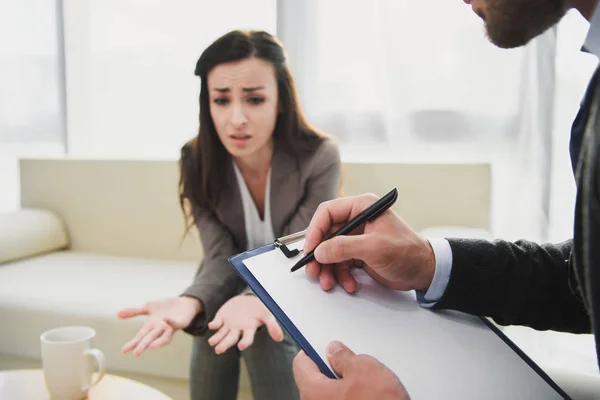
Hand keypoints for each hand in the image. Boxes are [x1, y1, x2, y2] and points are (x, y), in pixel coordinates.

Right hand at [118, 296, 199, 355]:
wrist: (184, 303)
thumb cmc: (165, 308)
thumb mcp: (147, 307)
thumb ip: (134, 312)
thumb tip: (117, 315)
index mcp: (151, 327)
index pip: (140, 337)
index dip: (132, 344)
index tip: (123, 352)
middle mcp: (160, 329)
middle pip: (150, 339)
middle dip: (143, 346)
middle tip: (136, 353)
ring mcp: (171, 327)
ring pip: (165, 337)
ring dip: (159, 342)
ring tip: (151, 347)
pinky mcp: (181, 322)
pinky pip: (176, 323)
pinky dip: (171, 322)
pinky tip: (165, 320)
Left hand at [207, 294, 282, 353]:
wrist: (248, 299)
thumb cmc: (259, 309)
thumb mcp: (268, 315)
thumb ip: (273, 326)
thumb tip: (280, 338)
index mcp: (249, 329)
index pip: (247, 338)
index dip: (245, 342)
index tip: (241, 346)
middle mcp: (238, 329)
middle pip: (231, 339)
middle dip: (225, 344)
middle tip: (219, 350)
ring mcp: (228, 324)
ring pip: (221, 334)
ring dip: (216, 338)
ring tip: (212, 343)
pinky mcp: (221, 317)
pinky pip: (216, 323)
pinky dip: (214, 325)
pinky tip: (212, 326)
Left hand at [293, 341, 409, 399]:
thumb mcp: (364, 367)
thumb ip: (344, 356)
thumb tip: (335, 352)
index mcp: (312, 392)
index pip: (301, 364)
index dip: (313, 351)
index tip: (323, 346)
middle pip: (316, 381)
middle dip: (333, 370)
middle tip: (352, 364)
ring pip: (331, 395)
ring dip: (345, 386)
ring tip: (366, 383)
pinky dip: (352, 398)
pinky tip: (369, 396)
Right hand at [303, 193, 434, 292]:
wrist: (424, 272)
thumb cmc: (408, 253)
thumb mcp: (374, 248)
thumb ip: (344, 248)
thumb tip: (320, 251)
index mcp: (362, 207)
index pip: (328, 212)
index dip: (315, 230)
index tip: (310, 249)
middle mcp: (358, 220)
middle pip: (326, 234)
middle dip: (319, 255)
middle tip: (313, 271)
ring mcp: (357, 237)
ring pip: (330, 251)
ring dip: (328, 269)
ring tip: (329, 283)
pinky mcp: (359, 253)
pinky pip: (340, 263)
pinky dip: (340, 275)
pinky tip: (349, 284)